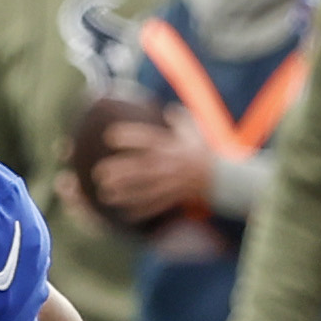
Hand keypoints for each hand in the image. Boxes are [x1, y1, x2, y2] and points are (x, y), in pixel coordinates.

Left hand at [69, 100, 205, 227]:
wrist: (222, 176)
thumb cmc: (202, 150)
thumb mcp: (193, 130)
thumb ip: (178, 118)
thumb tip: (167, 107)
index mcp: (170, 145)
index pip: (147, 139)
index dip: (128, 137)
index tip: (109, 136)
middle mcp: (168, 164)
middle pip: (140, 168)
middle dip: (119, 171)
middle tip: (99, 172)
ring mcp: (169, 183)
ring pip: (143, 189)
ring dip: (123, 193)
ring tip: (104, 193)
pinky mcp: (172, 197)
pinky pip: (154, 206)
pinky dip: (139, 211)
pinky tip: (123, 214)